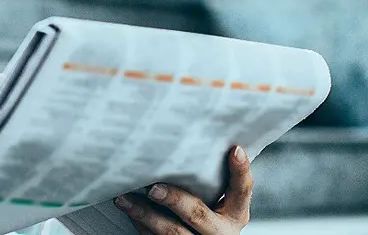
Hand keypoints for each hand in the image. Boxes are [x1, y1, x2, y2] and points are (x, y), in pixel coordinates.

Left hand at [114, 146, 252, 234]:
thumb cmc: (206, 216)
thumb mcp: (218, 204)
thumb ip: (209, 182)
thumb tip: (185, 141)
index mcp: (234, 215)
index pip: (242, 191)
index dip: (240, 171)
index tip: (235, 150)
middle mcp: (220, 232)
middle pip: (198, 214)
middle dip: (174, 200)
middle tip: (154, 187)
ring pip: (172, 232)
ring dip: (145, 215)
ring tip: (125, 199)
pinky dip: (140, 225)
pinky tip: (128, 211)